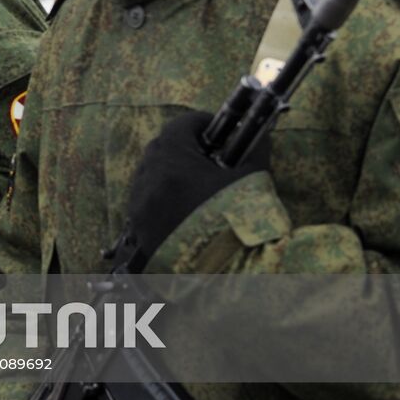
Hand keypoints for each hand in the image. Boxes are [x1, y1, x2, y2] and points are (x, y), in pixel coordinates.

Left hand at [115, 110, 271, 271]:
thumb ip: (254, 151)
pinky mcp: (139, 228)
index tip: (222, 130)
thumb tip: (260, 135)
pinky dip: (163, 197)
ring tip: (201, 186)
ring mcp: (140, 205)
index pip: (181, 124)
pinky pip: (146, 201)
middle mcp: (148, 179)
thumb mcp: (252, 181)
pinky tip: (187, 209)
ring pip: (151, 174)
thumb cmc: (237, 224)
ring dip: (173, 172)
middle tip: (215, 157)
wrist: (221, 276)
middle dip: (187, 146)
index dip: (204, 123)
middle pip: (162, 147)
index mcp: (172, 161)